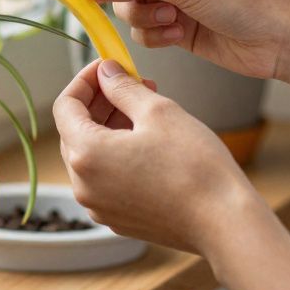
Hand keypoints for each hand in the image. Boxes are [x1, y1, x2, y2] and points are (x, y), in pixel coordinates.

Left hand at [53, 58, 268, 255]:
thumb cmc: (195, 167)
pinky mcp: (117, 219)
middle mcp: (83, 185)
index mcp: (86, 155)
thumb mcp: (159, 112)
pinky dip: (118, 155)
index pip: (65, 106)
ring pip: (92, 156)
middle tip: (131, 83)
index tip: (106, 67)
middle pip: (75, 132)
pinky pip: (106, 178)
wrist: (224, 222)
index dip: (85, 80)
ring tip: (145, 109)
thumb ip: (123, 88)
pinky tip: (147, 142)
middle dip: (100, 103)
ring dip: (110, 128)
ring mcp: (99, 206)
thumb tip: (106, 72)